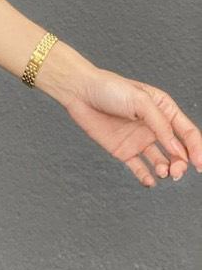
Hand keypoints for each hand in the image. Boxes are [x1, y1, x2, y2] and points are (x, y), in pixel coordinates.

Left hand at [61, 68, 201, 186]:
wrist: (79, 92)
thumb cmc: (109, 88)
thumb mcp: (140, 101)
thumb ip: (160, 125)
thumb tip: (176, 148)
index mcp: (164, 110)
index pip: (188, 133)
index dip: (197, 150)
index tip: (200, 165)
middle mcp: (154, 127)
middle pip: (177, 151)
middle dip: (181, 164)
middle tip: (176, 171)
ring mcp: (139, 139)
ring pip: (161, 161)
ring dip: (165, 170)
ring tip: (161, 172)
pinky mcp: (123, 150)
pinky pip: (139, 168)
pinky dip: (146, 177)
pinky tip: (149, 181)